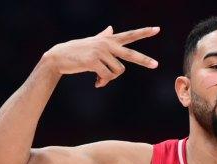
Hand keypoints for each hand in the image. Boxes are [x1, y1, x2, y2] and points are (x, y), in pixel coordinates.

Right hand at [43, 25, 159, 87]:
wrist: (59, 56)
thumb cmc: (77, 50)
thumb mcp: (92, 41)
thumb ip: (103, 35)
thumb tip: (111, 28)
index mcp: (109, 39)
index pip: (130, 35)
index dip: (144, 32)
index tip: (157, 29)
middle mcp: (107, 44)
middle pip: (130, 54)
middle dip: (144, 60)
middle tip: (156, 65)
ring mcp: (100, 52)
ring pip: (117, 72)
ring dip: (110, 78)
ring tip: (100, 78)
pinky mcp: (93, 61)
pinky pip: (106, 77)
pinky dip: (103, 82)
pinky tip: (96, 82)